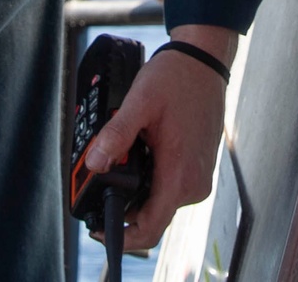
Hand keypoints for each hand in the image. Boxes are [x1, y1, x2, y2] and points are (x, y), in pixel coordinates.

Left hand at [84, 31, 233, 250]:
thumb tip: (94, 163)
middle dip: (123, 204)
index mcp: (180, 175)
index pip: (150, 229)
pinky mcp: (197, 169)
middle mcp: (193, 184)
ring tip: (119, 157)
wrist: (203, 62)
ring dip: (136, 188)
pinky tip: (140, 152)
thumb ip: (116, 135)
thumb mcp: (139, 102)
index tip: (98, 228)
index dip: (121, 236)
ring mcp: (198, 178)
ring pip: (159, 200)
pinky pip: (169, 186)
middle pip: (151, 215)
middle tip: (100, 178)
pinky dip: (150, 177)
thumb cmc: (177, 78)